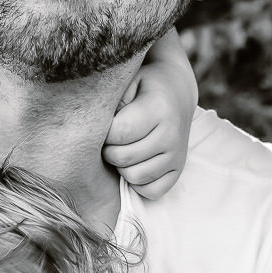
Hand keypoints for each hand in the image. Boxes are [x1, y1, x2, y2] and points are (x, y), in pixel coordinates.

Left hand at [105, 30, 195, 197]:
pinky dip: (138, 182)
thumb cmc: (142, 86)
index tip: (105, 124)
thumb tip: (93, 131)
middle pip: (124, 158)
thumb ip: (111, 102)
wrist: (175, 91)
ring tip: (122, 148)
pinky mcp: (178, 170)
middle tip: (111, 138)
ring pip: (135, 177)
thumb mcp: (126, 81)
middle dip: (109, 150)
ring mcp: (178, 155)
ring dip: (121, 166)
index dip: (104, 132)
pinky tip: (134, 163)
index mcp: (159, 108)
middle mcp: (173, 134)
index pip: (119, 133)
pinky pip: (151, 191)